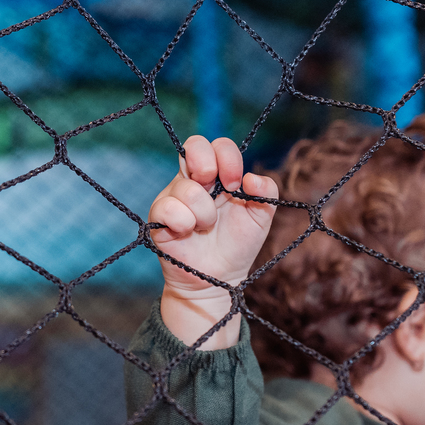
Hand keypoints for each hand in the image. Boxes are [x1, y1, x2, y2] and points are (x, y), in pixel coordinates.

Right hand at [149, 136, 277, 349]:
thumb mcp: (261, 218)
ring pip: (187, 188)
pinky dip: (184, 223)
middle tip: (220, 191)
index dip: (228, 159)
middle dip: (208, 165)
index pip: (217, 146)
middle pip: (193, 145)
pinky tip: (187, 233)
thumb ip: (266, 193)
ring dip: (204, 213)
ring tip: (206, 227)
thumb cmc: (237, 245)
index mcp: (218, 176)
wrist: (219, 278)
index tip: (237, 185)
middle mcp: (194, 180)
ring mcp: (174, 196)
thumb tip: (252, 178)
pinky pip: (168, 208)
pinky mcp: (158, 216)